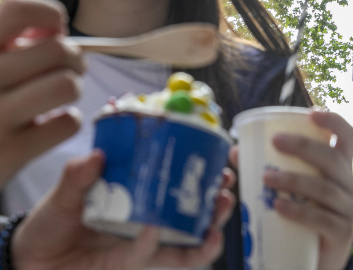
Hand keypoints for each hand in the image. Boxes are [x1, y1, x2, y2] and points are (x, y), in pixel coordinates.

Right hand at [0, 0, 84, 185]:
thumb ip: (9, 39)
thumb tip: (55, 28)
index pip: (17, 10)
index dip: (49, 16)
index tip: (52, 33)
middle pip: (58, 51)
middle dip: (75, 58)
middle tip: (70, 69)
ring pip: (66, 85)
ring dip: (73, 87)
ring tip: (62, 93)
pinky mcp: (11, 152)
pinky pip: (68, 123)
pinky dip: (69, 121)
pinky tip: (51, 123)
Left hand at [12, 150, 235, 269]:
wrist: (35, 256)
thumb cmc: (55, 220)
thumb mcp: (65, 192)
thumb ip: (78, 175)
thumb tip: (96, 155)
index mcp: (142, 196)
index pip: (178, 184)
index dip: (203, 174)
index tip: (218, 157)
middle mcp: (150, 220)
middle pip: (194, 215)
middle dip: (216, 203)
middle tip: (226, 185)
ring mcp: (145, 244)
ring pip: (185, 241)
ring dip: (206, 230)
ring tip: (218, 214)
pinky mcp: (131, 263)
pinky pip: (150, 256)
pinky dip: (154, 245)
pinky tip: (155, 231)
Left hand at [230, 110, 352, 269]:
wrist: (315, 255)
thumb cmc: (303, 211)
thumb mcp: (292, 187)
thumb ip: (268, 166)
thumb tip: (236, 151)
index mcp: (339, 168)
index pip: (347, 138)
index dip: (334, 121)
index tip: (312, 113)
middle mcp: (348, 184)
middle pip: (333, 159)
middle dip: (304, 146)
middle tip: (276, 142)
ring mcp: (347, 209)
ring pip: (324, 188)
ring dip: (294, 180)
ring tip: (266, 179)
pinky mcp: (340, 234)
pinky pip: (321, 219)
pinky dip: (299, 211)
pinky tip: (279, 207)